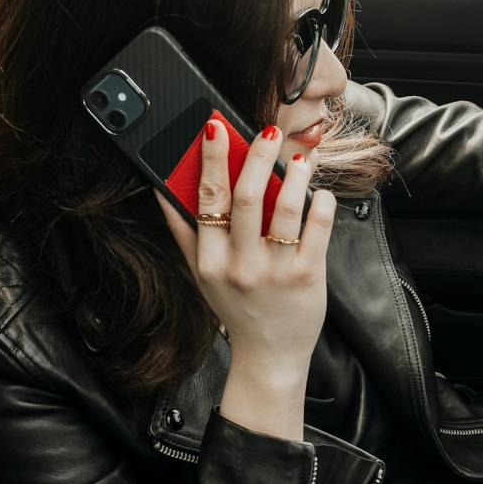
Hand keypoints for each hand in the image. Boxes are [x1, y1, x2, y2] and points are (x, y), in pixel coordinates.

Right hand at [154, 120, 336, 439]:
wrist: (269, 355)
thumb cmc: (235, 308)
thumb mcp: (200, 273)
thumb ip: (182, 232)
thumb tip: (161, 188)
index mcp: (209, 260)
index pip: (207, 199)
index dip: (211, 159)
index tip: (216, 127)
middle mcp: (240, 265)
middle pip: (248, 198)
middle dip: (257, 157)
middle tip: (268, 132)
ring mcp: (276, 271)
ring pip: (287, 209)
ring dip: (295, 176)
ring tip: (301, 158)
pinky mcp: (308, 277)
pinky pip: (318, 230)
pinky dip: (321, 204)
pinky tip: (320, 192)